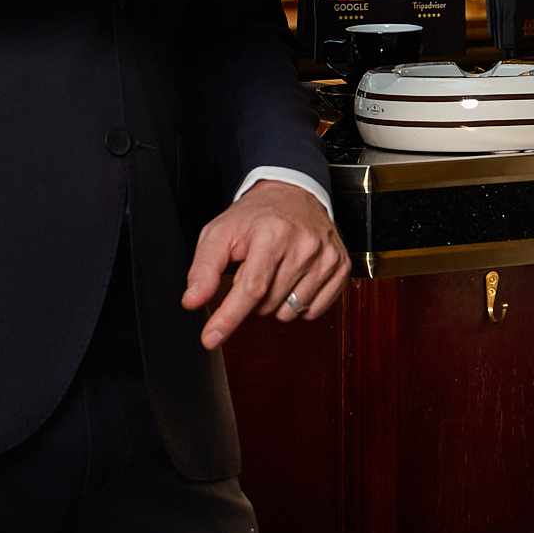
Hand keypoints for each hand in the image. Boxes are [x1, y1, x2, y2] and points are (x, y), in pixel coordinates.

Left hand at [182, 179, 349, 350]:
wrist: (292, 194)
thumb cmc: (255, 216)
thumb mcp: (220, 233)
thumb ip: (204, 268)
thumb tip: (192, 301)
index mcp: (272, 233)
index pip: (250, 288)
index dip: (228, 317)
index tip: (211, 338)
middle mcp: (304, 245)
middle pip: (267, 304)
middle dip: (252, 299)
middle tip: (253, 272)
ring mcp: (326, 256)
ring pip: (290, 311)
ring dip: (275, 303)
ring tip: (274, 273)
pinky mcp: (340, 266)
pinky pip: (315, 311)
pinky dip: (298, 305)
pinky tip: (293, 282)